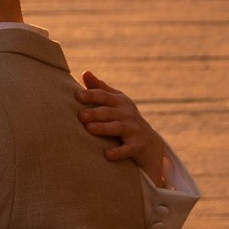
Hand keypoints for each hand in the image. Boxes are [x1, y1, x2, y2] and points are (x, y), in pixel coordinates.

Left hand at [76, 72, 174, 188]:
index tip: (77, 96)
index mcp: (119, 101)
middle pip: (108, 112)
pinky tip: (107, 155)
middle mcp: (127, 114)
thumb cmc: (125, 118)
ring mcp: (134, 129)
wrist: (150, 143)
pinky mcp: (138, 145)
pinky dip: (119, 152)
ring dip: (103, 128)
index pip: (104, 96)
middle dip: (95, 113)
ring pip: (117, 128)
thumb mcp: (116, 102)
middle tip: (80, 115)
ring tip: (89, 129)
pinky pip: (128, 149)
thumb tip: (85, 72)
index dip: (91, 95)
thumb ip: (100, 88)